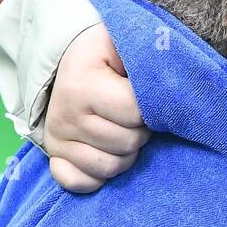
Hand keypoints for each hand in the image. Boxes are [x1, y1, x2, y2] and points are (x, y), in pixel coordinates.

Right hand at [44, 23, 151, 192]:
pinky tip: (106, 155)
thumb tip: (173, 83)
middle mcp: (65, 115)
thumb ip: (148, 56)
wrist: (69, 60)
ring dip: (126, 155)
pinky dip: (97, 177)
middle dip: (141, 132)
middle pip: (126, 144)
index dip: (151, 109)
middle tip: (137, 116)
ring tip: (125, 132)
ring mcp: (56, 138)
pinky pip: (78, 183)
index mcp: (83, 84)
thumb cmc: (105, 53)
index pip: (135, 113)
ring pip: (108, 167)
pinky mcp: (53, 155)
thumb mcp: (122, 43)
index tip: (148, 98)